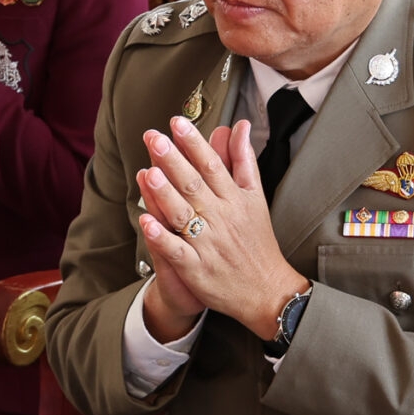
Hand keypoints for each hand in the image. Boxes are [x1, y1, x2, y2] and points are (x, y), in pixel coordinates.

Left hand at [134, 114, 305, 339]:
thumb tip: (240, 126)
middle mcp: (221, 219)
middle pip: (194, 185)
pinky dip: (162, 237)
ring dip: (166, 194)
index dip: (194, 143)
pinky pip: (177, 251)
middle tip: (155, 138)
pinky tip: (146, 222)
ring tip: (150, 173)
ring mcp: (208, 244)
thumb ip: (243, 161)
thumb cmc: (258, 242)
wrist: (267, 290)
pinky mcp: (197, 269)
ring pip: (184, 215)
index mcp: (234, 200)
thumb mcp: (256, 197)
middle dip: (174, 161)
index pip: (212, 165)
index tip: (177, 123)